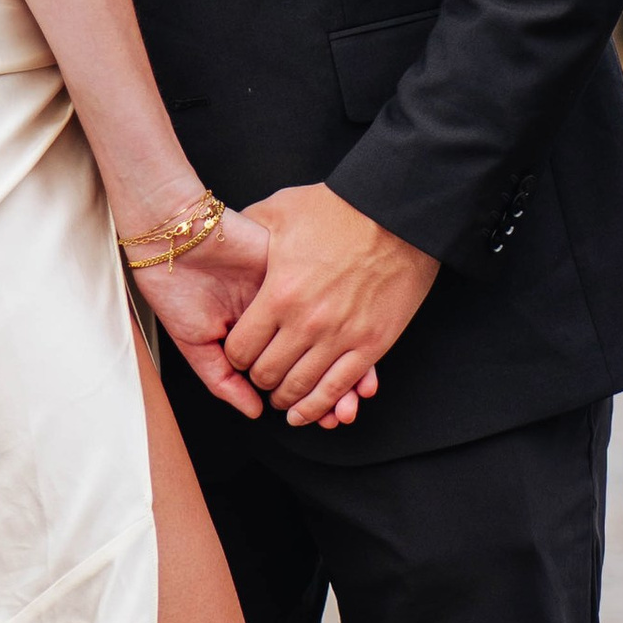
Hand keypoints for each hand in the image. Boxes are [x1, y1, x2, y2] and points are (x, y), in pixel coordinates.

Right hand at [130, 210, 370, 428]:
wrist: (173, 240)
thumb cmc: (177, 288)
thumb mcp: (196, 344)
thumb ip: (223, 379)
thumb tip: (254, 410)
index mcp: (256, 333)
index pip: (291, 367)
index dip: (309, 395)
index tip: (324, 417)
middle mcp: (278, 316)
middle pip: (316, 354)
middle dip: (332, 388)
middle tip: (340, 415)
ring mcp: (290, 295)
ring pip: (328, 333)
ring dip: (342, 366)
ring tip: (349, 398)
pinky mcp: (296, 274)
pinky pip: (330, 303)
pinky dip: (341, 333)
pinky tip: (346, 359)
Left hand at [226, 186, 435, 427]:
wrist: (398, 214)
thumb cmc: (342, 209)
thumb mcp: (281, 210)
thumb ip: (248, 228)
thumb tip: (224, 231)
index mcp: (279, 293)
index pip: (240, 349)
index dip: (235, 356)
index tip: (240, 354)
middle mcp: (306, 322)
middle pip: (267, 374)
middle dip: (259, 379)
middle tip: (260, 376)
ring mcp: (341, 336)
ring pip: (301, 388)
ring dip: (287, 398)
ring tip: (282, 399)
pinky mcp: (372, 344)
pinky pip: (339, 388)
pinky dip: (321, 406)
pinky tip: (310, 412)